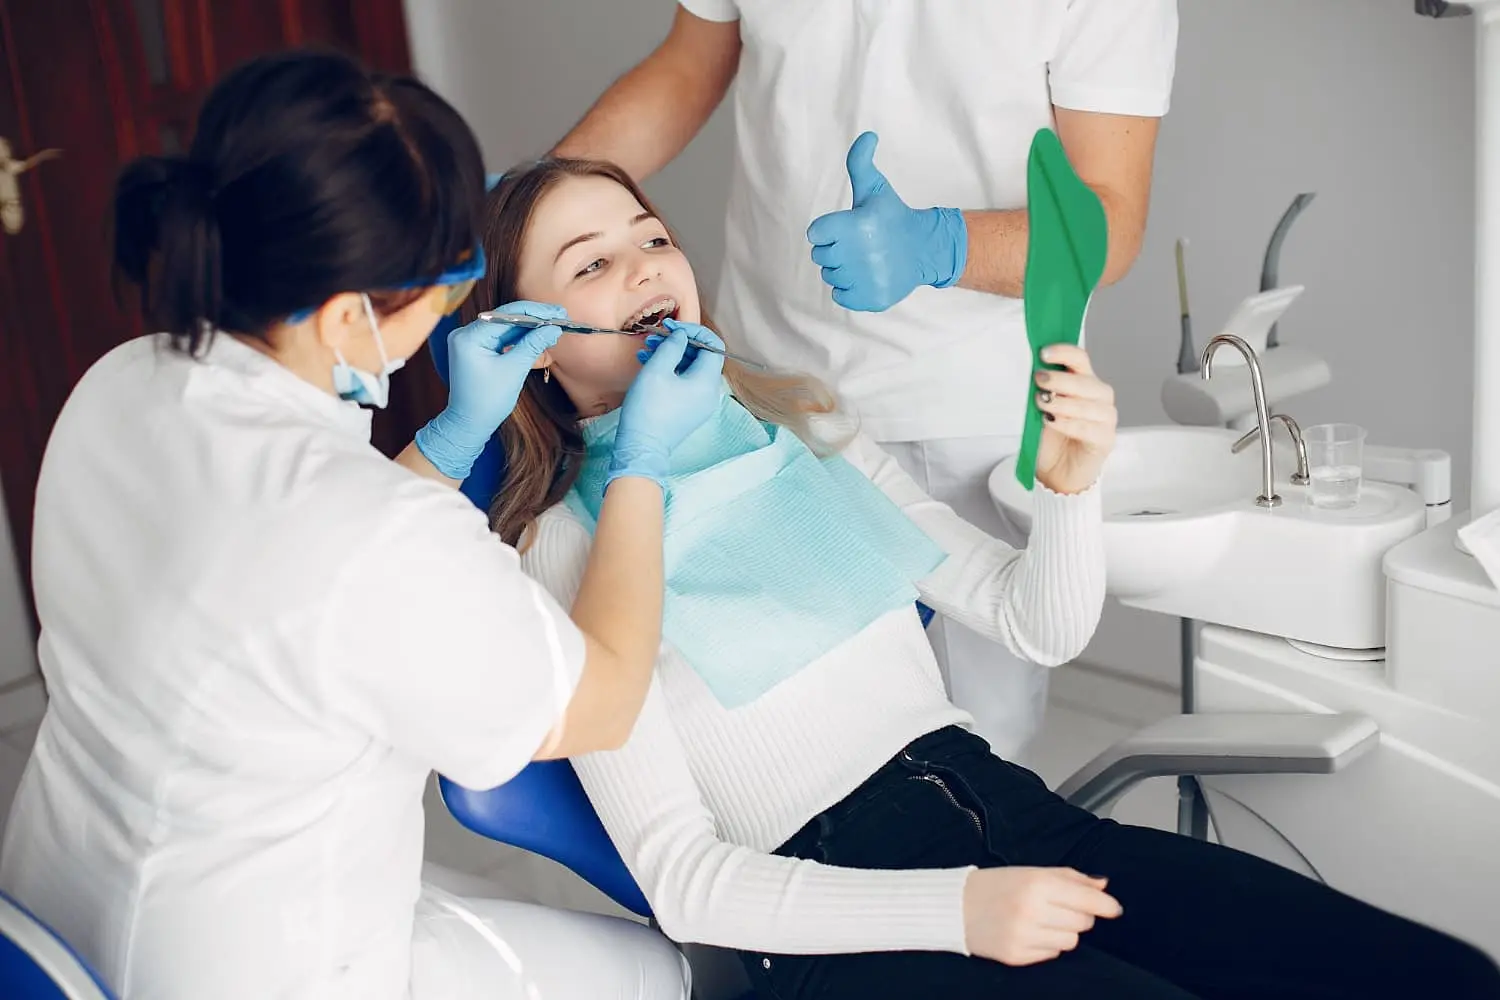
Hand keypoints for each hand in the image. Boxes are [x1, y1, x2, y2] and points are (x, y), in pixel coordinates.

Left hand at [414, 301, 565, 479]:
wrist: (469, 424)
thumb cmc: (488, 401)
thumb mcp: (514, 370)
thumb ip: (533, 344)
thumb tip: (554, 328)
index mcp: (469, 337)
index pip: (506, 315)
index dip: (535, 312)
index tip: (557, 312)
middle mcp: (465, 334)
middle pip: (505, 318)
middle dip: (533, 319)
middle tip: (560, 316)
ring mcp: (469, 341)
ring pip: (505, 327)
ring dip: (528, 328)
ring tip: (553, 326)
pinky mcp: (476, 349)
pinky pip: (500, 338)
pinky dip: (518, 338)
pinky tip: (537, 335)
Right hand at [610, 319, 725, 486]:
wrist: (641, 448)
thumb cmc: (648, 409)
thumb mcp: (657, 369)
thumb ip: (672, 345)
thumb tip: (681, 334)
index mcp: (707, 381)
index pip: (712, 345)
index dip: (693, 330)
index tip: (671, 327)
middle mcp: (709, 392)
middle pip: (701, 356)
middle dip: (678, 342)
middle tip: (655, 337)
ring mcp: (700, 403)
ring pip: (690, 368)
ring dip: (671, 355)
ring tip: (647, 348)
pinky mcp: (688, 410)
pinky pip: (684, 383)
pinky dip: (669, 370)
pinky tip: (648, 363)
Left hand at [805, 131, 968, 311]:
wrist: (923, 249)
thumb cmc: (892, 216)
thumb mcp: (875, 188)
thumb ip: (860, 162)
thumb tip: (867, 135)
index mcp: (856, 225)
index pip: (815, 234)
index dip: (828, 231)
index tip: (847, 228)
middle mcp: (859, 253)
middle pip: (820, 257)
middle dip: (835, 250)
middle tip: (858, 244)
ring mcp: (865, 278)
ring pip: (830, 277)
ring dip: (842, 269)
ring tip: (864, 259)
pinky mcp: (870, 298)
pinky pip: (840, 296)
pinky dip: (849, 289)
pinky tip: (866, 276)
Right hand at [964, 867, 1121, 966]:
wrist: (955, 906)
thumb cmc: (996, 885)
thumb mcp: (1031, 872)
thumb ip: (1070, 877)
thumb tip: (1103, 885)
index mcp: (1036, 884)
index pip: (1087, 899)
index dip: (1106, 905)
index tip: (1113, 908)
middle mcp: (1032, 910)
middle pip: (1083, 922)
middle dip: (1079, 915)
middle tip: (1061, 908)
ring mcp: (1024, 936)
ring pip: (1071, 942)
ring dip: (1064, 932)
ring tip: (1044, 921)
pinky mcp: (1017, 956)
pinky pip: (1052, 955)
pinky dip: (1048, 945)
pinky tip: (1031, 933)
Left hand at [1033, 344, 1116, 494]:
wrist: (1056, 472)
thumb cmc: (1051, 439)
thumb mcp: (1041, 409)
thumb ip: (1043, 390)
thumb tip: (1034, 371)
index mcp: (1084, 383)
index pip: (1080, 359)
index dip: (1064, 352)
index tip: (1043, 353)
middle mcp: (1099, 397)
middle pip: (1085, 381)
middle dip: (1060, 379)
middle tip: (1038, 381)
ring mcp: (1106, 418)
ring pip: (1088, 404)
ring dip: (1062, 402)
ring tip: (1042, 405)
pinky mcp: (1106, 439)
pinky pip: (1089, 427)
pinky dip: (1068, 423)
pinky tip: (1052, 421)